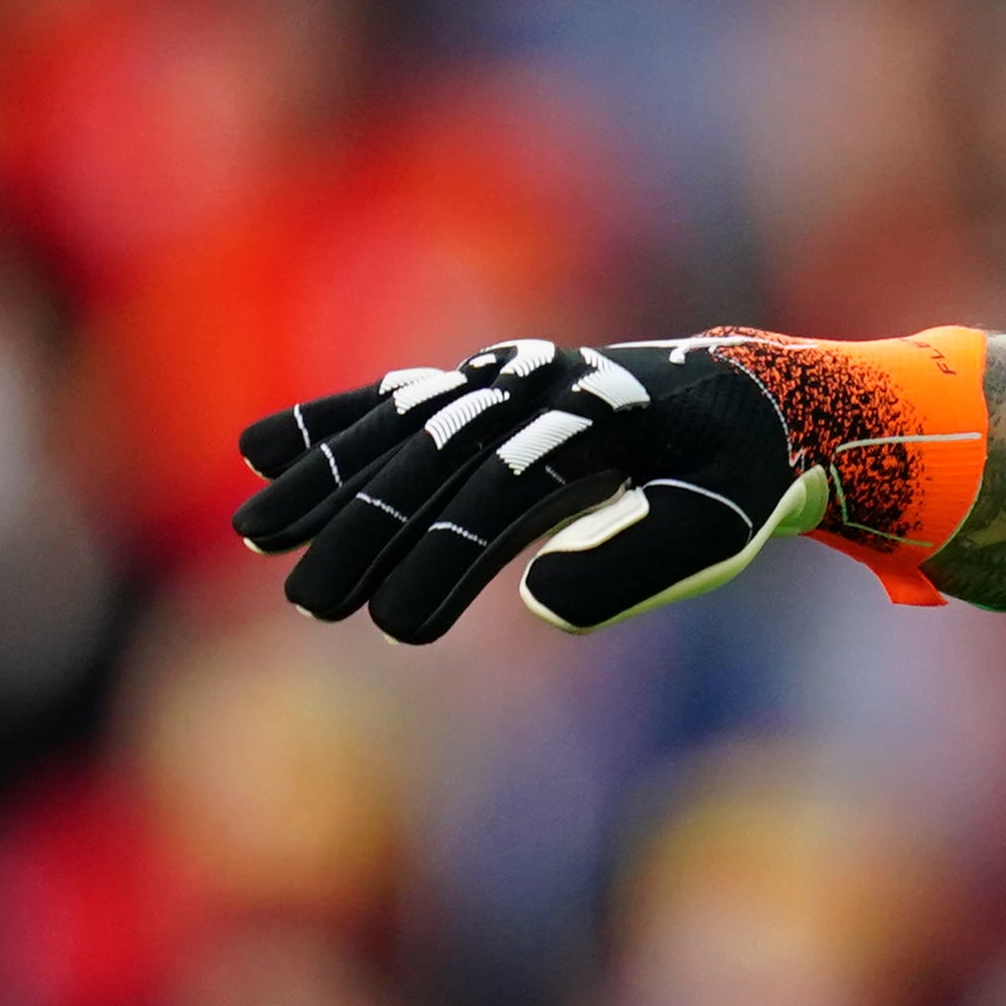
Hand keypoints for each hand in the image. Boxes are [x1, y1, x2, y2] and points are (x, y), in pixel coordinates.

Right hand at [231, 329, 983, 640]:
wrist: (751, 402)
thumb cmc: (737, 480)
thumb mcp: (715, 530)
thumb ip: (635, 565)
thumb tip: (538, 607)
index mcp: (597, 422)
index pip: (500, 495)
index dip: (444, 558)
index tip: (395, 625)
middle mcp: (538, 388)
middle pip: (433, 458)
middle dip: (364, 527)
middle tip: (310, 602)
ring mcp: (506, 380)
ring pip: (397, 425)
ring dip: (324, 475)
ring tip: (254, 530)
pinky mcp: (487, 384)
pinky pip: (395, 399)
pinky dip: (328, 421)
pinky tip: (258, 449)